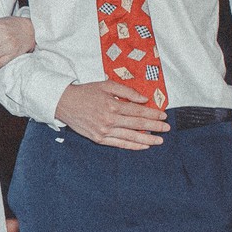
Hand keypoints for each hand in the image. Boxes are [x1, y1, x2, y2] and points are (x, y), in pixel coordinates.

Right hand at [53, 80, 168, 149]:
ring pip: (131, 136)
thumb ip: (127, 92)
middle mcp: (109, 119)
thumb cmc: (86, 92)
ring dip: (147, 139)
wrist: (64, 103)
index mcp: (113, 104)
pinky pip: (120, 144)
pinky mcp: (99, 139)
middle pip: (137, 124)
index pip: (138, 111)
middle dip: (154, 126)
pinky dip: (133, 145)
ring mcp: (104, 131)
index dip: (153, 113)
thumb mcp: (107, 85)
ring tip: (159, 140)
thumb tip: (144, 99)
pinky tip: (143, 146)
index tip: (163, 115)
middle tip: (167, 128)